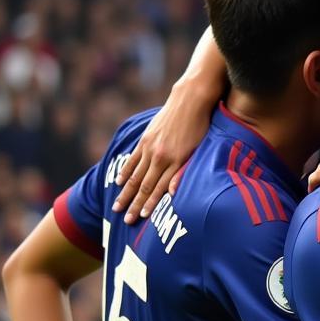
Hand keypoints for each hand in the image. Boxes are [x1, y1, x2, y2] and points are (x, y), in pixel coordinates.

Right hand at [113, 82, 215, 222]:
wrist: (191, 99)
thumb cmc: (202, 127)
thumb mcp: (199, 150)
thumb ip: (184, 172)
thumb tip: (172, 193)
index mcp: (174, 161)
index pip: (158, 189)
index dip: (149, 205)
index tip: (141, 219)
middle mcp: (159, 156)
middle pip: (143, 186)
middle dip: (134, 205)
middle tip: (126, 221)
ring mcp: (150, 147)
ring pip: (135, 175)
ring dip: (125, 193)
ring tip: (117, 207)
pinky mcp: (146, 139)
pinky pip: (133, 159)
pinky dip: (125, 172)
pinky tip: (118, 183)